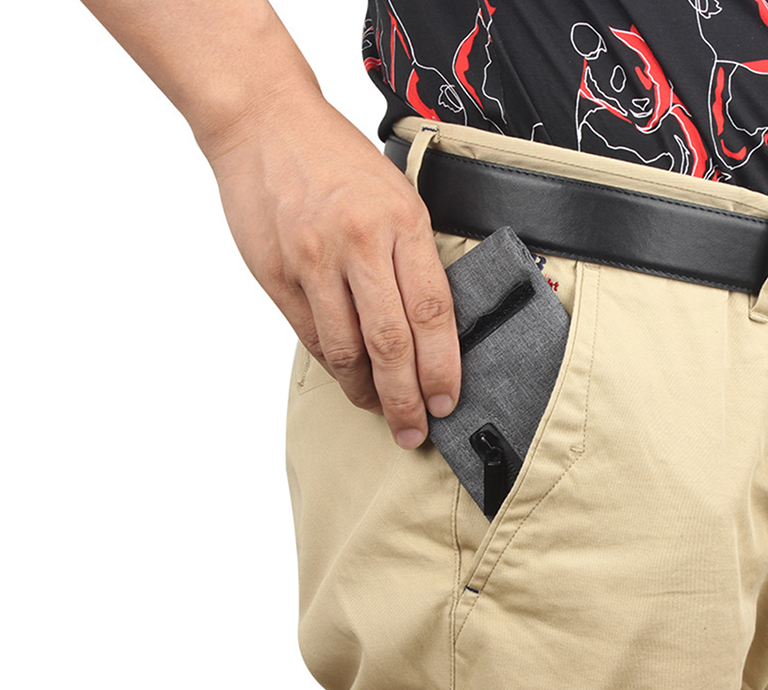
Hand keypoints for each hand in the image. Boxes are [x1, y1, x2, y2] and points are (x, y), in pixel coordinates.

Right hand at [204, 97, 460, 448]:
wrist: (264, 124)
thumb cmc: (337, 159)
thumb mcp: (396, 193)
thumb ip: (411, 256)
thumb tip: (429, 325)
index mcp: (400, 221)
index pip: (431, 312)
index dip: (442, 367)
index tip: (446, 401)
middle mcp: (357, 243)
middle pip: (390, 343)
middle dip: (405, 398)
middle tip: (413, 430)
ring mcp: (312, 261)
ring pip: (346, 349)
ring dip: (365, 391)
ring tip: (379, 409)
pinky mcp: (277, 275)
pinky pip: (312, 336)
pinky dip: (334, 364)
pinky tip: (348, 377)